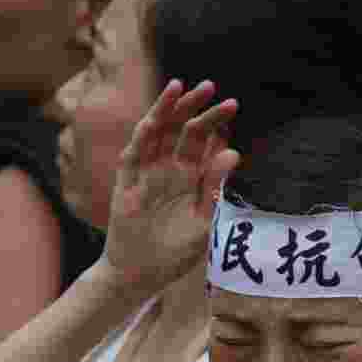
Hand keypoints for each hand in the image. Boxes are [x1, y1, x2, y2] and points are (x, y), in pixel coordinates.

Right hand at [100, 79, 240, 291]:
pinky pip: (135, 154)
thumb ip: (215, 187)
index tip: (232, 105)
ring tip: (180, 87)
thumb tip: (234, 151)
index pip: (205, 142)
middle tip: (211, 87)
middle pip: (182, 130)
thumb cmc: (175, 253)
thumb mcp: (203, 221)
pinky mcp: (127, 183)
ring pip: (157, 133)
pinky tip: (156, 118)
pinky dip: (144, 135)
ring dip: (167, 110)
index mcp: (191, 178)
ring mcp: (147, 173)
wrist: (142, 275)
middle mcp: (169, 170)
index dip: (217, 124)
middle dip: (196, 108)